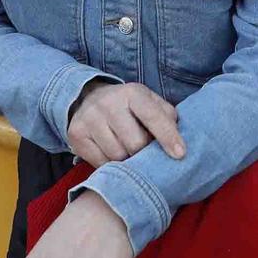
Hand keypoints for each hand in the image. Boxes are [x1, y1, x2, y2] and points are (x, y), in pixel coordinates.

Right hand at [66, 81, 184, 167]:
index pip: (153, 116)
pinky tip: (111, 154)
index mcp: (132, 93)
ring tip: (127, 151)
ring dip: (127, 160)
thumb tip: (178, 141)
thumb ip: (166, 117)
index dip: (168, 136)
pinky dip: (110, 164)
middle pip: (135, 143)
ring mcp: (90, 118)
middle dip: (144, 152)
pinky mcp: (76, 134)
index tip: (180, 154)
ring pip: (117, 156)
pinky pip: (100, 162)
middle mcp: (109, 103)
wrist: (87, 99)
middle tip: (144, 150)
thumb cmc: (128, 107)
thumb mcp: (149, 103)